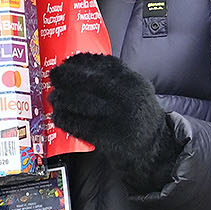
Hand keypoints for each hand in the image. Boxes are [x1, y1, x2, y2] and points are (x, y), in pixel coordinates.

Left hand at [47, 53, 182, 194]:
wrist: (156, 148)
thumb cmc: (139, 117)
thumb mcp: (136, 91)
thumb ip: (115, 78)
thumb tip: (80, 66)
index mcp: (132, 81)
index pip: (103, 64)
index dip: (81, 61)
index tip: (67, 61)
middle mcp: (125, 96)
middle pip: (88, 81)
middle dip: (66, 77)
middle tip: (54, 76)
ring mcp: (116, 116)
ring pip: (80, 102)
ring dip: (62, 99)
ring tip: (54, 98)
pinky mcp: (107, 137)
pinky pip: (79, 125)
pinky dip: (65, 119)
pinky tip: (58, 117)